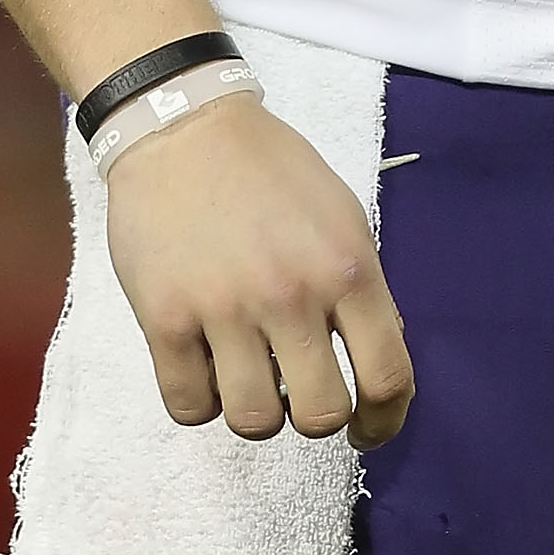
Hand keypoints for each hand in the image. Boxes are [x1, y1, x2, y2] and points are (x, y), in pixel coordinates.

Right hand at [105, 92, 414, 448]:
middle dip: (315, 415)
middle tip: (299, 390)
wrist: (182, 124)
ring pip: (255, 422)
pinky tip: (203, 364)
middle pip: (321, 414)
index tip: (368, 429)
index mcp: (347, 266)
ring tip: (247, 372)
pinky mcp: (165, 320)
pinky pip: (189, 407)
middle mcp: (292, 294)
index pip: (388, 375)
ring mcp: (225, 310)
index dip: (385, 420)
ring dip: (256, 408)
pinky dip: (200, 399)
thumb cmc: (267, 168)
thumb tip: (377, 355)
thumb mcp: (339, 213)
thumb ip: (359, 285)